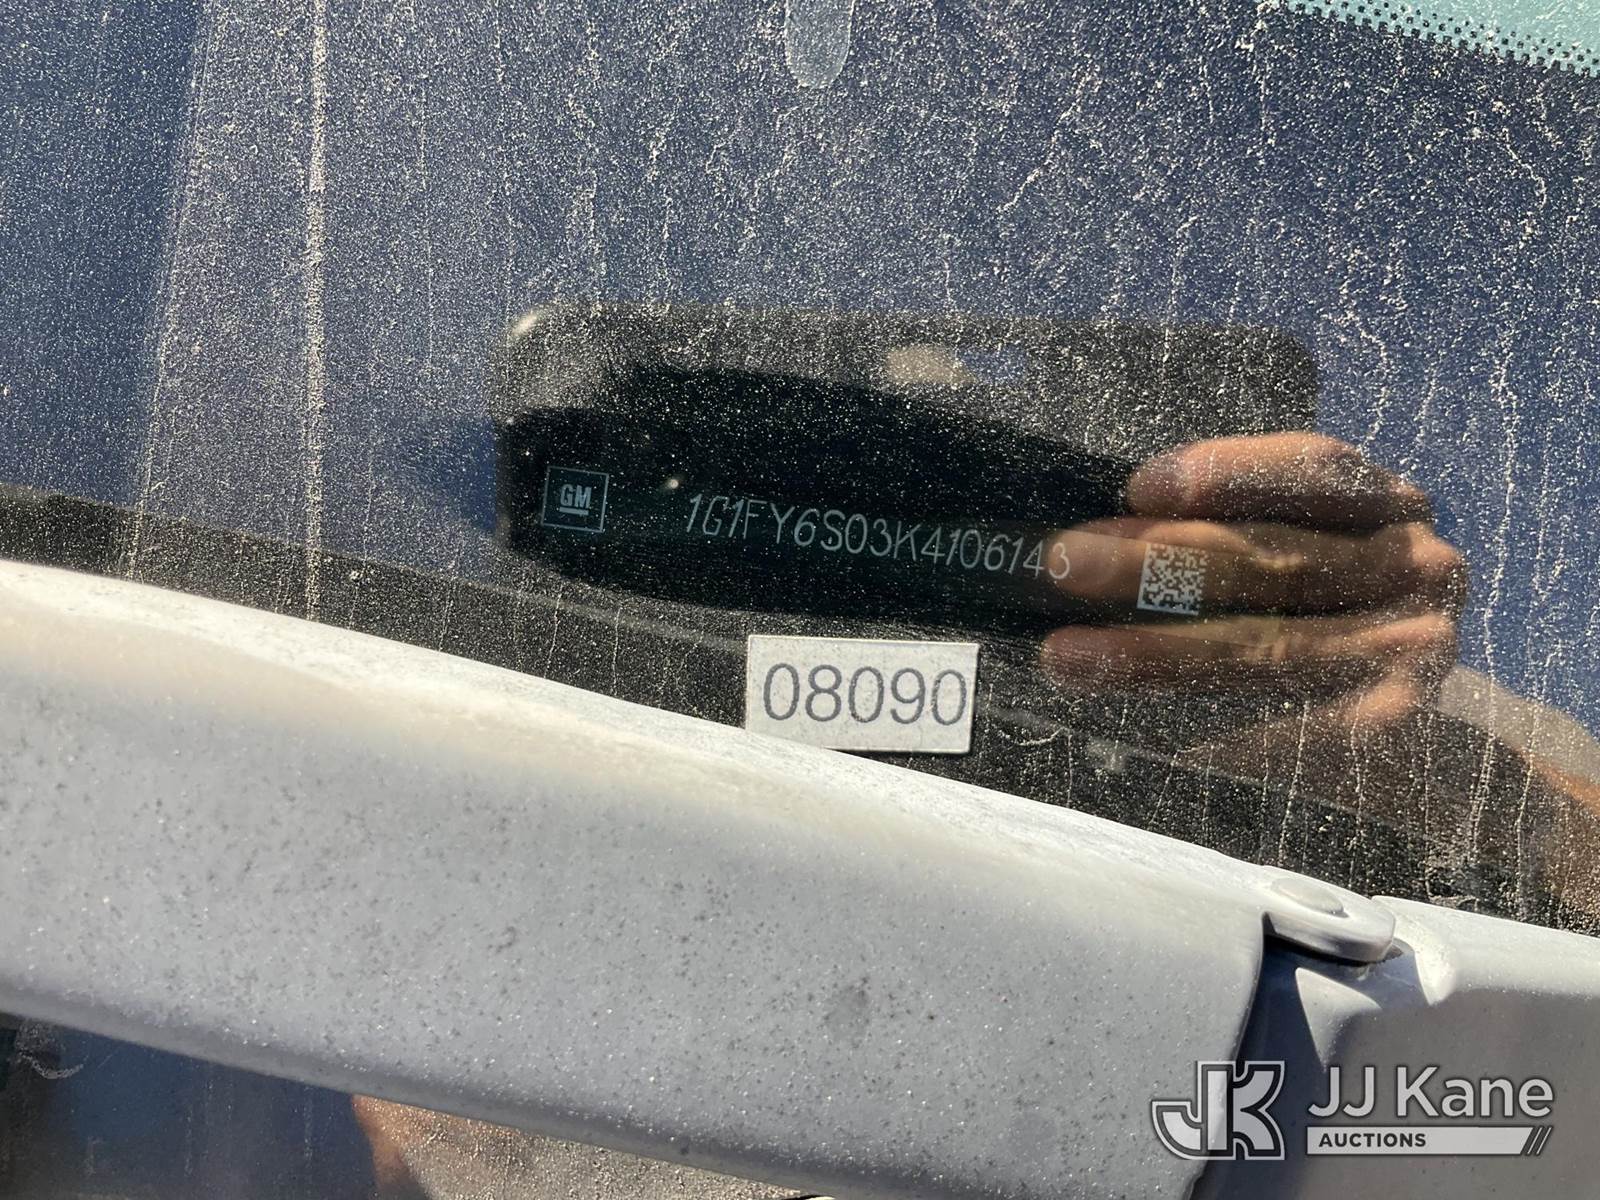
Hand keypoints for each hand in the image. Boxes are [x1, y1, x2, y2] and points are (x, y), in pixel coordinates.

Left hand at [1039, 433, 1466, 758]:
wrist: (1426, 739)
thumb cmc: (1319, 623)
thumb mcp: (1291, 560)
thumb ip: (1222, 539)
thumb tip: (1091, 540)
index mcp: (1380, 502)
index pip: (1311, 468)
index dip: (1228, 471)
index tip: (1141, 485)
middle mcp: (1414, 561)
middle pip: (1269, 559)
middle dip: (1153, 563)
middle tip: (1061, 565)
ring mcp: (1417, 642)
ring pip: (1266, 647)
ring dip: (1155, 654)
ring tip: (1066, 657)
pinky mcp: (1398, 720)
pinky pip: (1297, 728)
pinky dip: (1225, 736)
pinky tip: (1157, 743)